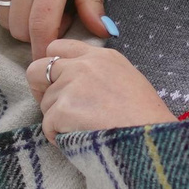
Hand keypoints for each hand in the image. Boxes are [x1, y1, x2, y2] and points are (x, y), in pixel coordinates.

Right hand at [0, 0, 110, 44]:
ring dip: (21, 20)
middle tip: (60, 16)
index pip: (39, 26)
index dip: (44, 48)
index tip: (52, 55)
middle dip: (36, 34)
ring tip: (44, 0)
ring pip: (3, 15)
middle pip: (18, 27)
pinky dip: (9, 4)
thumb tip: (99, 34)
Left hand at [27, 37, 174, 136]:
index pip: (57, 47)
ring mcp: (71, 86)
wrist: (151, 141)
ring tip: (84, 130)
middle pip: (38, 69)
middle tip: (55, 107)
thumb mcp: (128, 79)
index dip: (53, 67)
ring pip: (45, 103)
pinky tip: (80, 140)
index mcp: (101, 56)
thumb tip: (77, 82)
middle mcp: (83, 65)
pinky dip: (58, 138)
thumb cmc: (145, 118)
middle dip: (40, 88)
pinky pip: (47, 127)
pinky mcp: (63, 110)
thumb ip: (100, 72)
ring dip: (57, 120)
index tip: (58, 84)